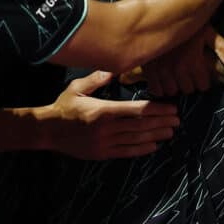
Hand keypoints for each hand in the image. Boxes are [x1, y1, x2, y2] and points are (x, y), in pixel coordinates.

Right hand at [47, 70, 179, 159]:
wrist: (47, 130)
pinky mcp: (102, 154)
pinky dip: (141, 149)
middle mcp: (107, 128)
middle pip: (140, 126)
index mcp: (103, 110)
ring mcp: (105, 143)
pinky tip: (153, 146)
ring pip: (136, 139)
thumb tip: (114, 70)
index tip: (170, 108)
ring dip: (155, 135)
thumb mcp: (77, 87)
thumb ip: (97, 79)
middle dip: (161, 122)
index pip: (136, 110)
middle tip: (177, 120)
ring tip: (170, 132)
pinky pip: (126, 152)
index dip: (156, 109)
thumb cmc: (63, 106)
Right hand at [142, 27, 223, 95]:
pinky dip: (160, 87)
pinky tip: (164, 78)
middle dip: (190, 83)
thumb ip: (222, 48)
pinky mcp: (148, 69)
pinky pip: (155, 89)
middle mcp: (177, 69)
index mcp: (193, 61)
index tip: (201, 73)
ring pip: (171, 91)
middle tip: (189, 73)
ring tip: (177, 76)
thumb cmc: (186, 22)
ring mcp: (161, 70)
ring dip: (175, 86)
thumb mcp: (207, 31)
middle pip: (187, 90)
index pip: (203, 86)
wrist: (159, 13)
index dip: (204, 80)